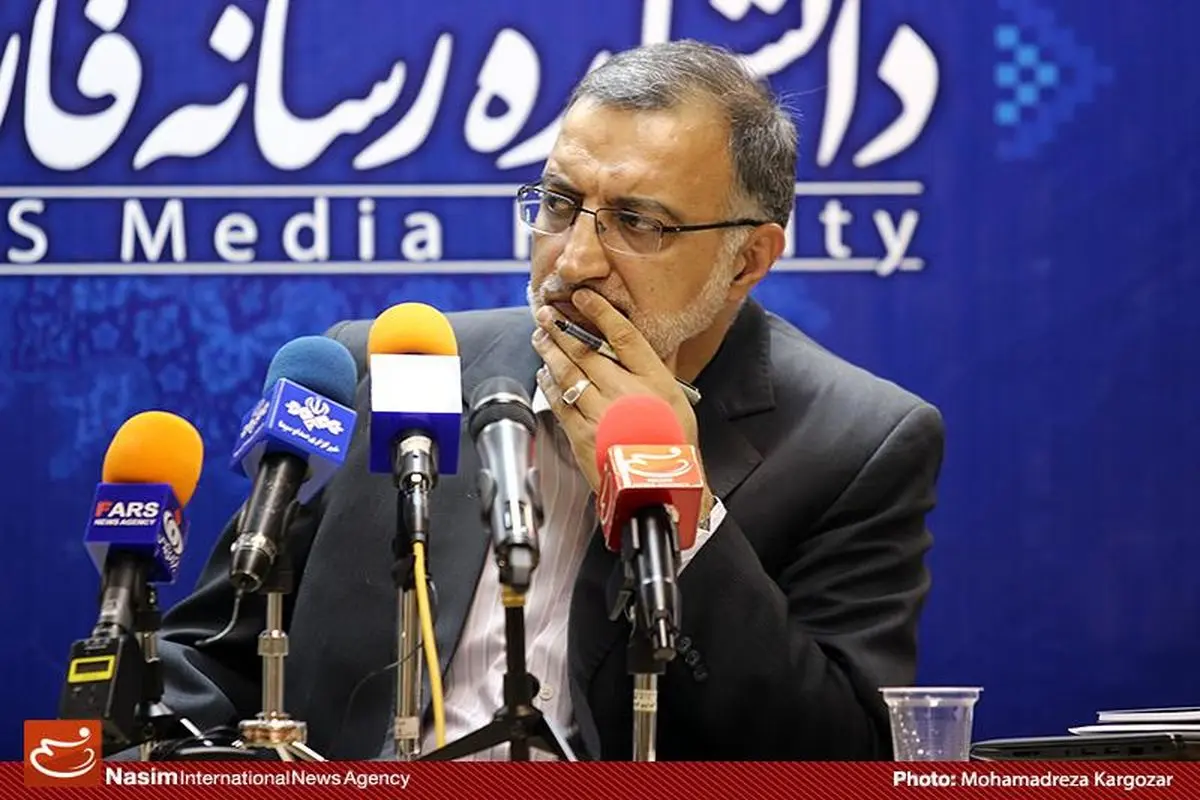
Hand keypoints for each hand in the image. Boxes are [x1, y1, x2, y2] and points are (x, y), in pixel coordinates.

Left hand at [531, 288, 707, 505]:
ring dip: (549, 351)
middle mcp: (625, 392)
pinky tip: (544, 373)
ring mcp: (600, 413)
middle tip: (545, 313)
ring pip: (567, 372)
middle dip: (561, 328)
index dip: (600, 312)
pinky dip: (549, 384)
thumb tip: (631, 345)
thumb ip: (653, 371)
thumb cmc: (672, 444)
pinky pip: (560, 402)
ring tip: (539, 336)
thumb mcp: (675, 399)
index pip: (623, 335)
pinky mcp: (582, 435)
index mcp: (654, 380)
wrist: (660, 488)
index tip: (583, 296)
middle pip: (585, 350)